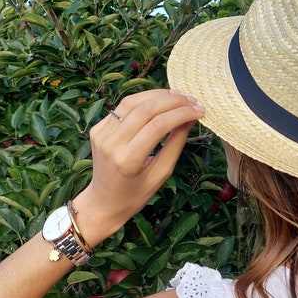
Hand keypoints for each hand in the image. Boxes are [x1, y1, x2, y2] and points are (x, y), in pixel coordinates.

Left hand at [72, 89, 204, 245]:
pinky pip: (123, 107)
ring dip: (158, 95)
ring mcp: (101, 134)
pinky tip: (159, 101)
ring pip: (132, 102)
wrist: (102, 202)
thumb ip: (176, 143)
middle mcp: (111, 143)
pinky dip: (143, 100)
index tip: (200, 110)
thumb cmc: (135, 194)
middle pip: (146, 109)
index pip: (158, 125)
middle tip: (192, 100)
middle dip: (173, 101)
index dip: (182, 113)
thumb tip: (190, 118)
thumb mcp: (161, 173)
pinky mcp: (97, 129)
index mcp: (128, 160)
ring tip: (179, 95)